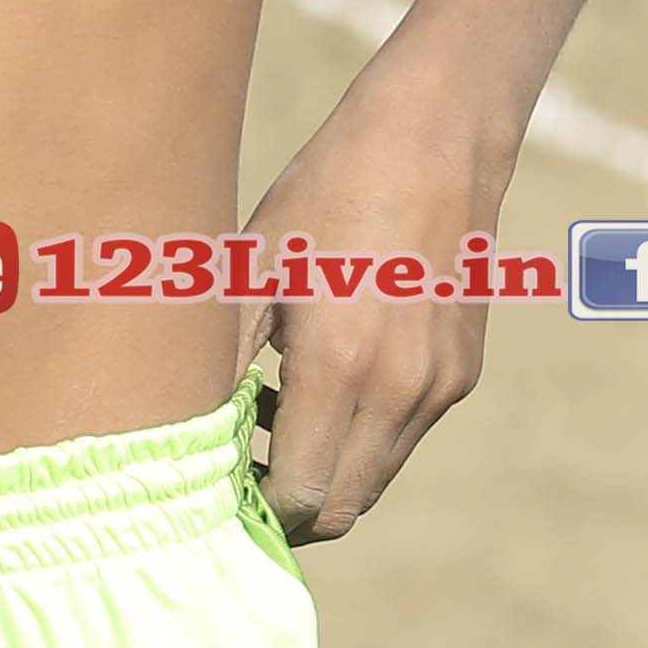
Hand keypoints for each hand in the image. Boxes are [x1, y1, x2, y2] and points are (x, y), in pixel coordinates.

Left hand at [235, 85, 497, 544]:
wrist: (435, 139)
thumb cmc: (324, 193)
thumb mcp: (250, 269)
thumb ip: (220, 364)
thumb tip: (185, 440)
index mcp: (340, 365)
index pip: (302, 495)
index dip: (256, 508)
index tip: (218, 486)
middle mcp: (401, 390)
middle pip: (345, 508)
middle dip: (290, 505)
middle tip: (239, 466)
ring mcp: (440, 386)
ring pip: (377, 477)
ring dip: (326, 468)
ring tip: (273, 408)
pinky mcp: (461, 373)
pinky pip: (404, 438)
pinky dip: (361, 435)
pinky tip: (324, 376)